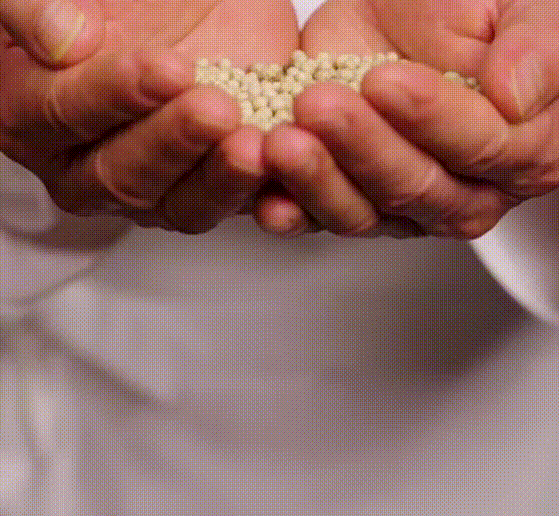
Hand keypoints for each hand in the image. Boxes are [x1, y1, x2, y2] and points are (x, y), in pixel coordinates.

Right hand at [1, 0, 297, 232]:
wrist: (187, 15)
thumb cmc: (120, 5)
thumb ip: (34, 6)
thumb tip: (62, 39)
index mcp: (33, 116)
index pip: (65, 116)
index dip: (115, 95)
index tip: (167, 69)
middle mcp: (88, 169)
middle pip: (124, 174)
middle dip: (173, 141)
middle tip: (216, 109)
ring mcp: (154, 189)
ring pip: (181, 205)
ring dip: (219, 178)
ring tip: (253, 146)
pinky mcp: (209, 192)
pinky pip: (232, 205)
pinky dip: (260, 191)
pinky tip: (280, 166)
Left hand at [254, 0, 558, 238]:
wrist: (448, 24)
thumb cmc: (497, 19)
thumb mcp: (537, 11)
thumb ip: (543, 51)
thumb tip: (517, 97)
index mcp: (522, 156)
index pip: (478, 147)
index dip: (432, 119)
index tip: (387, 81)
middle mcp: (464, 195)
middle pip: (413, 186)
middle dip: (364, 148)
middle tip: (321, 107)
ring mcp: (403, 206)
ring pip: (362, 212)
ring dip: (318, 181)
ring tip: (281, 143)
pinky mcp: (354, 197)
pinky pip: (320, 215)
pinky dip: (291, 209)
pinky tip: (265, 199)